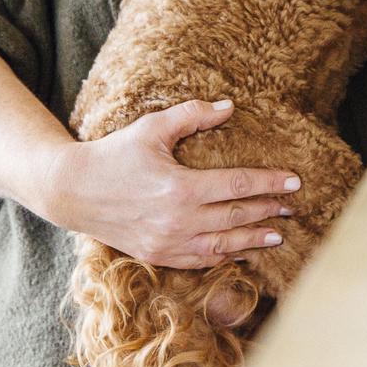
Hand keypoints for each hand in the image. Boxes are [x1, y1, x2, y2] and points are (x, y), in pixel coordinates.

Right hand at [42, 100, 299, 268]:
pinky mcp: (156, 256)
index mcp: (180, 188)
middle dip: (269, 210)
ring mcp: (167, 243)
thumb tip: (229, 107)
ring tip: (277, 234)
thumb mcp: (152, 128)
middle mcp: (177, 220)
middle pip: (236, 217)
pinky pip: (200, 260)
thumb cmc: (114, 154)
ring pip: (223, 244)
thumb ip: (192, 116)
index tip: (294, 181)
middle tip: (293, 206)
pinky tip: (240, 250)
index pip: (238, 186)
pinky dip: (224, 255)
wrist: (71, 191)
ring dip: (253, 239)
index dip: (269, 183)